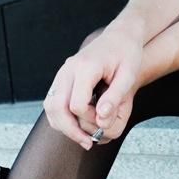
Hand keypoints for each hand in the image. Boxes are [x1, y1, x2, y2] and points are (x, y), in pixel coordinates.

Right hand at [43, 27, 142, 150]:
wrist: (120, 35)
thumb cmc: (127, 54)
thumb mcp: (128, 75)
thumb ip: (115, 97)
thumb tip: (101, 120)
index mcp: (85, 67)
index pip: (76, 105)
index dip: (89, 119)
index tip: (104, 121)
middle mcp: (69, 69)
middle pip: (57, 108)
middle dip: (71, 130)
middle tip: (88, 143)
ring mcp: (63, 72)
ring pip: (51, 106)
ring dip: (63, 126)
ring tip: (83, 138)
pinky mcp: (62, 77)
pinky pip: (53, 102)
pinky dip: (61, 117)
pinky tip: (78, 126)